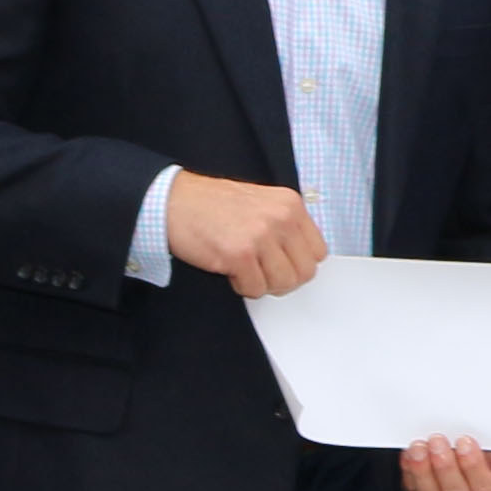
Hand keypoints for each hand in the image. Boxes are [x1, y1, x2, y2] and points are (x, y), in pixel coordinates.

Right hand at [166, 172, 326, 298]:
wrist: (171, 201)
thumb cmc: (211, 204)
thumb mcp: (261, 202)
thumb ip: (285, 224)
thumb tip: (301, 254)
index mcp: (290, 204)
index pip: (318, 251)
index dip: (300, 264)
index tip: (283, 264)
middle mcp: (280, 218)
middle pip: (305, 271)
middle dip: (284, 279)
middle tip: (264, 274)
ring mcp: (260, 236)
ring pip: (283, 283)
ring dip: (264, 285)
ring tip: (246, 271)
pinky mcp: (238, 255)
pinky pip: (255, 289)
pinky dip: (243, 287)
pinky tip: (230, 270)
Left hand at [400, 437, 490, 490]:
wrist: (472, 463)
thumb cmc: (486, 454)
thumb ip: (486, 442)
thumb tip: (470, 425)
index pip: (488, 489)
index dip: (474, 466)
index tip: (464, 441)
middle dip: (445, 467)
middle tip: (437, 441)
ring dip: (423, 471)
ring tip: (419, 447)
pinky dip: (409, 473)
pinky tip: (409, 455)